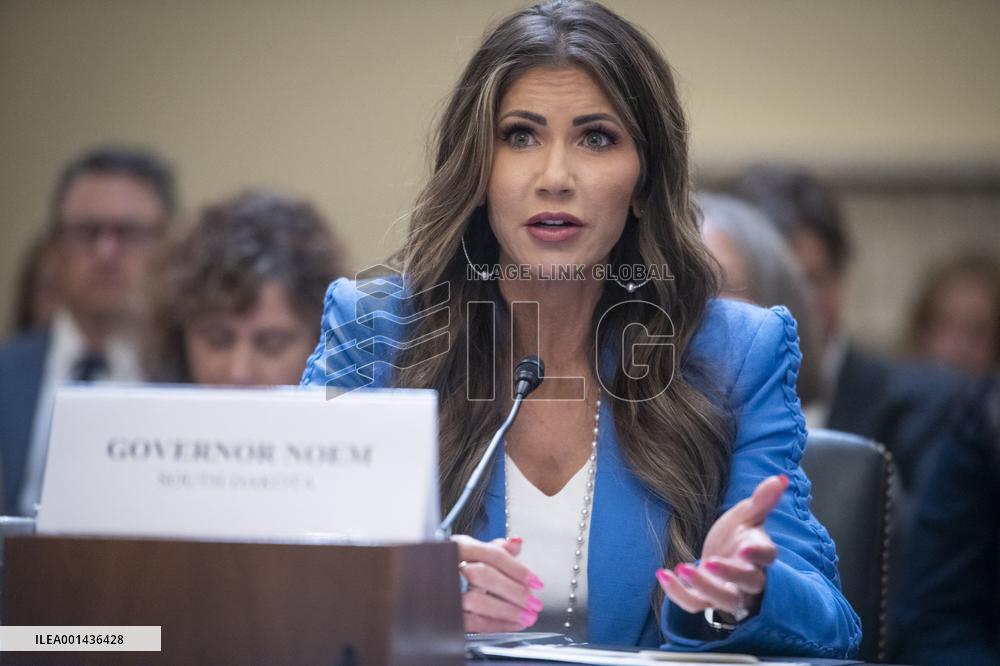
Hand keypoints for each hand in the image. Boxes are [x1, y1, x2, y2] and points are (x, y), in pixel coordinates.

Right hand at [453, 534, 544, 632]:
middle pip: (485, 576)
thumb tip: (517, 543)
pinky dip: (496, 625)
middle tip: (535, 603)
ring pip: (478, 600)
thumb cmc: (452, 567)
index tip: (536, 582)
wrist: (424, 589)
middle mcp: (450, 565)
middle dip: (515, 591)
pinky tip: (511, 624)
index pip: (493, 554)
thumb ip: (496, 548)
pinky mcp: (447, 613)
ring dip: (507, 611)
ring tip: (527, 617)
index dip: (518, 569)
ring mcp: (446, 590)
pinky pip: (472, 622)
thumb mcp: (472, 552)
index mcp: (460, 546)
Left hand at [656, 474, 787, 622]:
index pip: (767, 557)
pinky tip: (662, 574)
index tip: (745, 546)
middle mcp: (749, 579)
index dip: (759, 554)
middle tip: (710, 561)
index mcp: (760, 555)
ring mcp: (728, 592)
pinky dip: (677, 594)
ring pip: (723, 599)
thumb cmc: (739, 537)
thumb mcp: (747, 516)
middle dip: (730, 574)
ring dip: (703, 586)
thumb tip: (780, 477)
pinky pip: (695, 604)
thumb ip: (762, 500)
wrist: (723, 558)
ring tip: (682, 568)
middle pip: (748, 583)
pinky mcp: (707, 600)